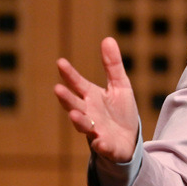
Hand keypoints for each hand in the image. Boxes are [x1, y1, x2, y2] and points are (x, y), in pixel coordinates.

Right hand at [54, 37, 138, 162]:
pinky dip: (101, 144)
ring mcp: (96, 130)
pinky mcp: (107, 146)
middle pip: (75, 105)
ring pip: (84, 126)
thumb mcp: (120, 85)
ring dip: (79, 121)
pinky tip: (100, 142)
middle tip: (58, 89)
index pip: (78, 84)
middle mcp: (89, 113)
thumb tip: (108, 39)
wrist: (128, 139)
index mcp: (91, 97)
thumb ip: (112, 65)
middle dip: (67, 98)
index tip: (60, 62)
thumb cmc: (120, 111)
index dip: (69, 75)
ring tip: (74, 115)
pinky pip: (103, 146)